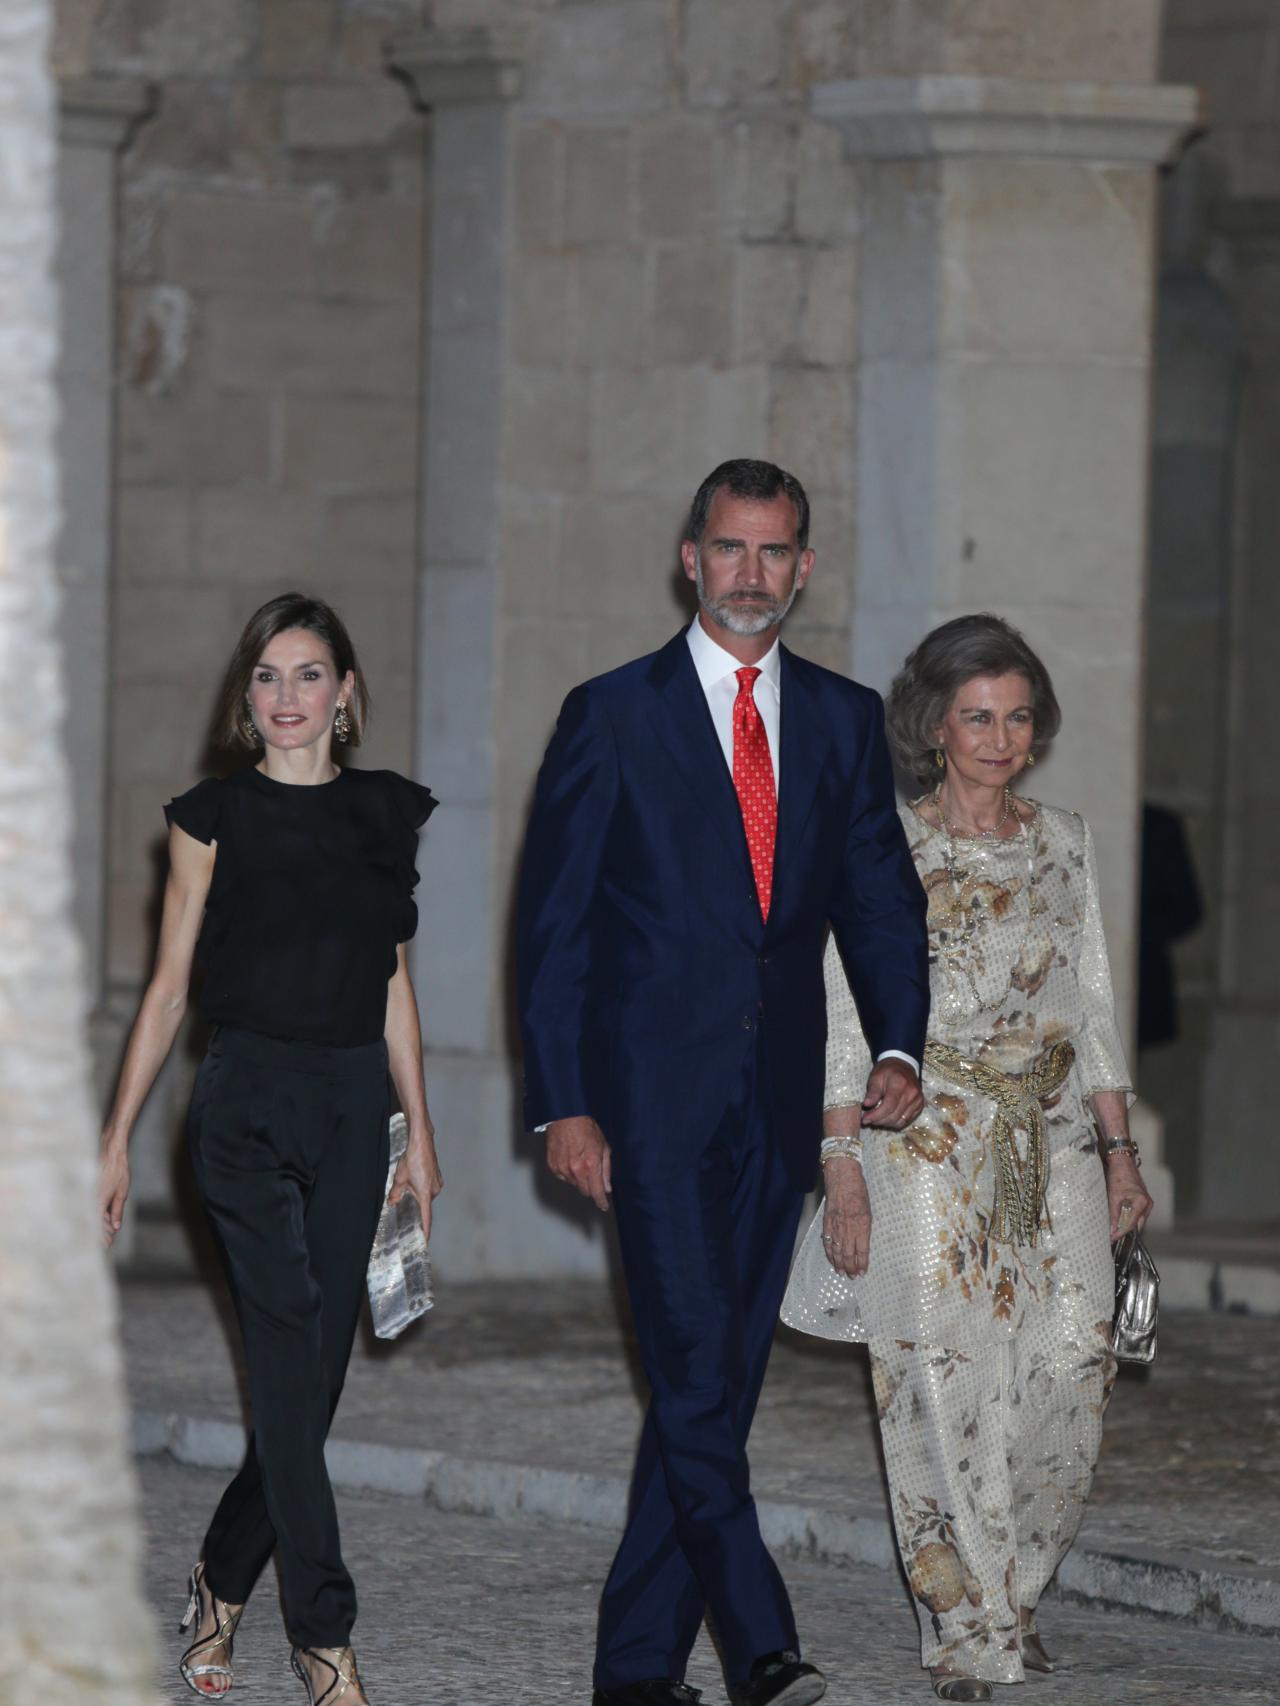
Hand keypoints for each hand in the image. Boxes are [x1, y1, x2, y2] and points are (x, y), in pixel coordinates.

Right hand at [99, 1144, 130, 1247]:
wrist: (110, 1151)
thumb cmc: (117, 1169)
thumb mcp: (122, 1192)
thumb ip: (117, 1210)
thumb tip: (116, 1226)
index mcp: (98, 1201)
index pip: (97, 1225)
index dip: (102, 1236)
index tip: (108, 1244)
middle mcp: (90, 1199)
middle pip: (93, 1222)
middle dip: (101, 1233)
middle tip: (109, 1241)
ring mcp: (89, 1194)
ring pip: (92, 1214)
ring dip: (101, 1224)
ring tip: (111, 1231)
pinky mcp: (90, 1190)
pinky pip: (93, 1206)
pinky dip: (99, 1213)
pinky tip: (107, 1218)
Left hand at [388, 1131, 442, 1243]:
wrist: (422, 1142)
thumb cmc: (412, 1159)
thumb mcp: (399, 1178)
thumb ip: (395, 1194)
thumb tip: (392, 1203)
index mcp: (426, 1194)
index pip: (427, 1218)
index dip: (426, 1230)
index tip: (425, 1240)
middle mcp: (434, 1190)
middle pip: (424, 1204)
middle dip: (415, 1204)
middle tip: (404, 1200)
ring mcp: (438, 1183)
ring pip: (426, 1194)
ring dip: (418, 1193)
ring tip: (408, 1183)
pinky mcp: (437, 1176)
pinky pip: (429, 1186)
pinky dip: (422, 1186)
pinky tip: (414, 1177)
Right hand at [546, 1116, 611, 1211]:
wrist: (566, 1117)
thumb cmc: (586, 1128)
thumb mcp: (604, 1147)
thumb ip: (606, 1170)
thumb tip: (607, 1187)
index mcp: (591, 1165)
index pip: (596, 1192)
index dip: (601, 1202)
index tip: (603, 1205)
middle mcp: (576, 1170)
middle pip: (585, 1191)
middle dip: (591, 1186)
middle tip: (592, 1173)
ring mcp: (562, 1169)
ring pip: (573, 1184)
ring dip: (578, 1178)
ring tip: (580, 1160)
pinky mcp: (552, 1166)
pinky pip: (562, 1177)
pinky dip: (567, 1172)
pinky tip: (570, 1158)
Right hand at [822, 1157, 870, 1275]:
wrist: (842, 1179)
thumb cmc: (858, 1192)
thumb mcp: (868, 1211)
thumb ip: (865, 1228)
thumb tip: (862, 1243)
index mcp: (862, 1225)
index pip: (862, 1250)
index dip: (862, 1263)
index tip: (863, 1272)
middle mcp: (849, 1228)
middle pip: (848, 1254)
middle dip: (851, 1267)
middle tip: (852, 1276)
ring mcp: (836, 1226)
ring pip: (837, 1251)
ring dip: (839, 1264)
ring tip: (842, 1273)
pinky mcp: (827, 1223)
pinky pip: (827, 1242)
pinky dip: (829, 1253)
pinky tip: (832, 1260)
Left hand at [860, 1059, 924, 1129]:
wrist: (903, 1065)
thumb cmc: (886, 1071)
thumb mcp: (876, 1076)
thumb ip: (872, 1091)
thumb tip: (866, 1104)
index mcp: (900, 1083)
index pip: (889, 1106)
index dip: (876, 1115)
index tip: (865, 1119)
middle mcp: (912, 1093)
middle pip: (894, 1116)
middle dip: (879, 1121)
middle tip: (868, 1120)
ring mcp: (918, 1100)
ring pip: (901, 1121)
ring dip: (886, 1124)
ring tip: (876, 1119)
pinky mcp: (920, 1106)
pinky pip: (906, 1120)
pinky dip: (895, 1123)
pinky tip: (886, 1118)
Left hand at [1106, 1152, 1152, 1240]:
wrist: (1122, 1162)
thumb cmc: (1118, 1176)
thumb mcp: (1113, 1196)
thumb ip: (1113, 1214)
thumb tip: (1112, 1229)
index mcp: (1142, 1203)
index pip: (1131, 1224)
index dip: (1121, 1233)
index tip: (1111, 1239)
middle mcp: (1147, 1204)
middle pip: (1137, 1225)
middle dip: (1125, 1231)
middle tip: (1112, 1237)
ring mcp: (1146, 1203)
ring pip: (1137, 1220)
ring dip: (1126, 1225)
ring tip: (1113, 1230)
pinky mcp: (1142, 1200)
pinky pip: (1136, 1214)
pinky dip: (1128, 1218)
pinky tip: (1119, 1220)